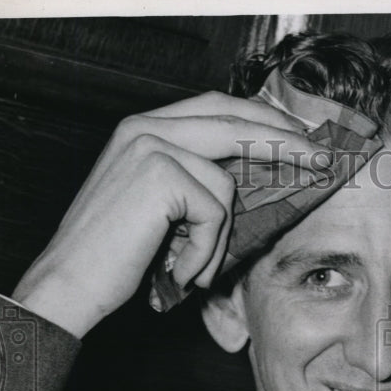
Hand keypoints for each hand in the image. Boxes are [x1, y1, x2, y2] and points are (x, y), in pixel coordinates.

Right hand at [11, 92, 327, 337]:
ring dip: (218, 240)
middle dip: (284, 140)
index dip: (261, 119)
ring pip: (226, 184)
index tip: (299, 137)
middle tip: (320, 161)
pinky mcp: (160, 173)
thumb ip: (193, 185)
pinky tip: (179, 272)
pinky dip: (205, 251)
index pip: (217, 106)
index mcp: (143, 129)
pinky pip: (215, 214)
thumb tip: (253, 181)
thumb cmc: (112, 259)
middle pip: (234, 119)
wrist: (69, 284)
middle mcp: (145, 126)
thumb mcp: (158, 212)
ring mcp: (151, 145)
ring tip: (192, 270)